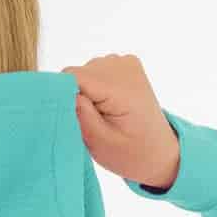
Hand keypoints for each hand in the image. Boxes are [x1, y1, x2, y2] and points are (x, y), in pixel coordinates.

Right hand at [61, 54, 180, 188]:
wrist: (160, 151)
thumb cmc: (131, 154)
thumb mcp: (99, 143)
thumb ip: (78, 113)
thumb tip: (56, 89)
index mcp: (120, 89)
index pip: (72, 77)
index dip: (62, 96)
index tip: (67, 117)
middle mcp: (123, 67)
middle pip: (77, 74)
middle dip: (75, 97)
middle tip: (91, 123)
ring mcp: (126, 62)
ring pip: (85, 71)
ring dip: (85, 93)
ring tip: (102, 115)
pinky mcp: (125, 63)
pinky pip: (96, 70)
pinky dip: (95, 87)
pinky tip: (108, 104)